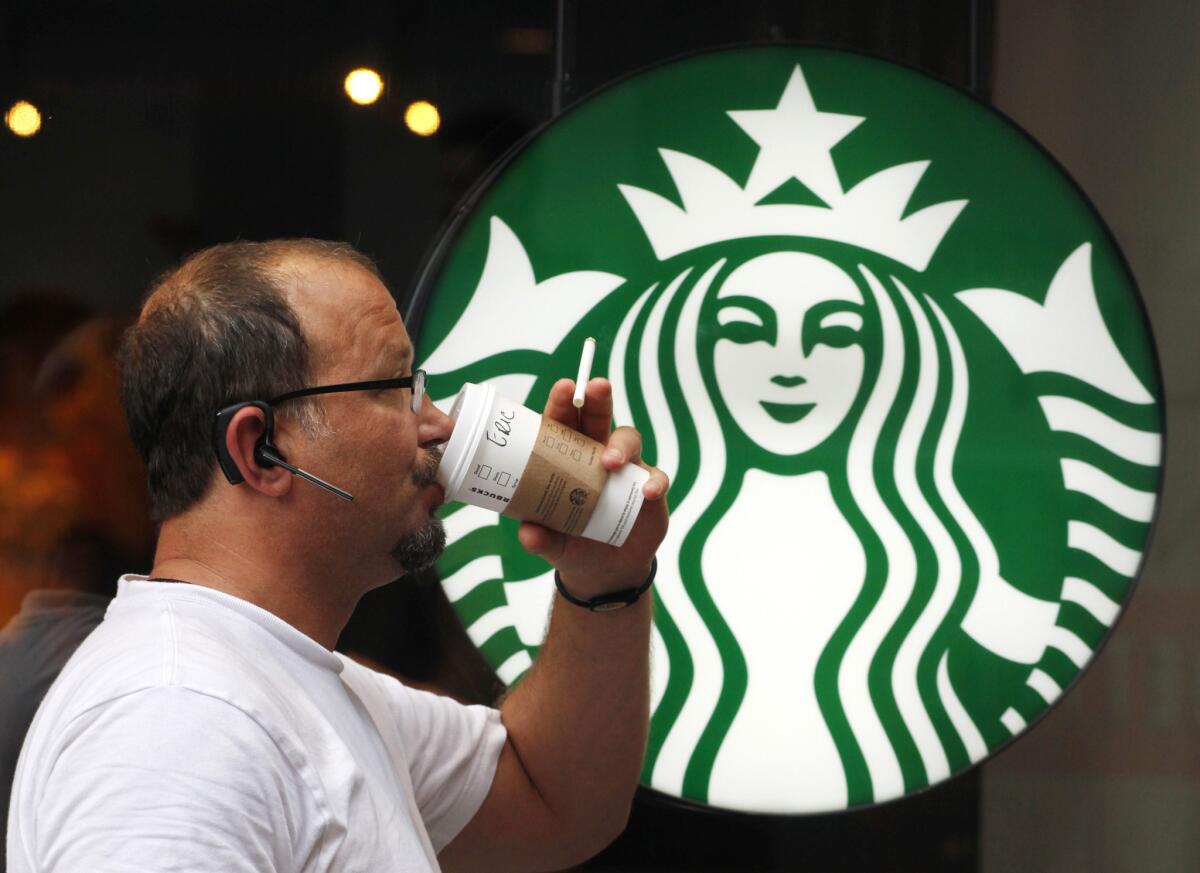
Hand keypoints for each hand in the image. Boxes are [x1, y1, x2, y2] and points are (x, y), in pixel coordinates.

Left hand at [516, 377, 669, 597]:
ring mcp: (625, 469)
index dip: (563, 403)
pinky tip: (647, 494)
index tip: (564, 387)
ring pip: (629, 440)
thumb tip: (528, 534)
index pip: (563, 423)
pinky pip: (656, 477)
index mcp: (566, 458)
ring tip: (610, 463)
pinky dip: (654, 483)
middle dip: (598, 399)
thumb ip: (540, 539)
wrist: (606, 572)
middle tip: (597, 386)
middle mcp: (596, 455)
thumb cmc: (572, 544)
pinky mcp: (648, 488)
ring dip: (621, 445)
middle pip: (598, 417)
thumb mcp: (552, 545)